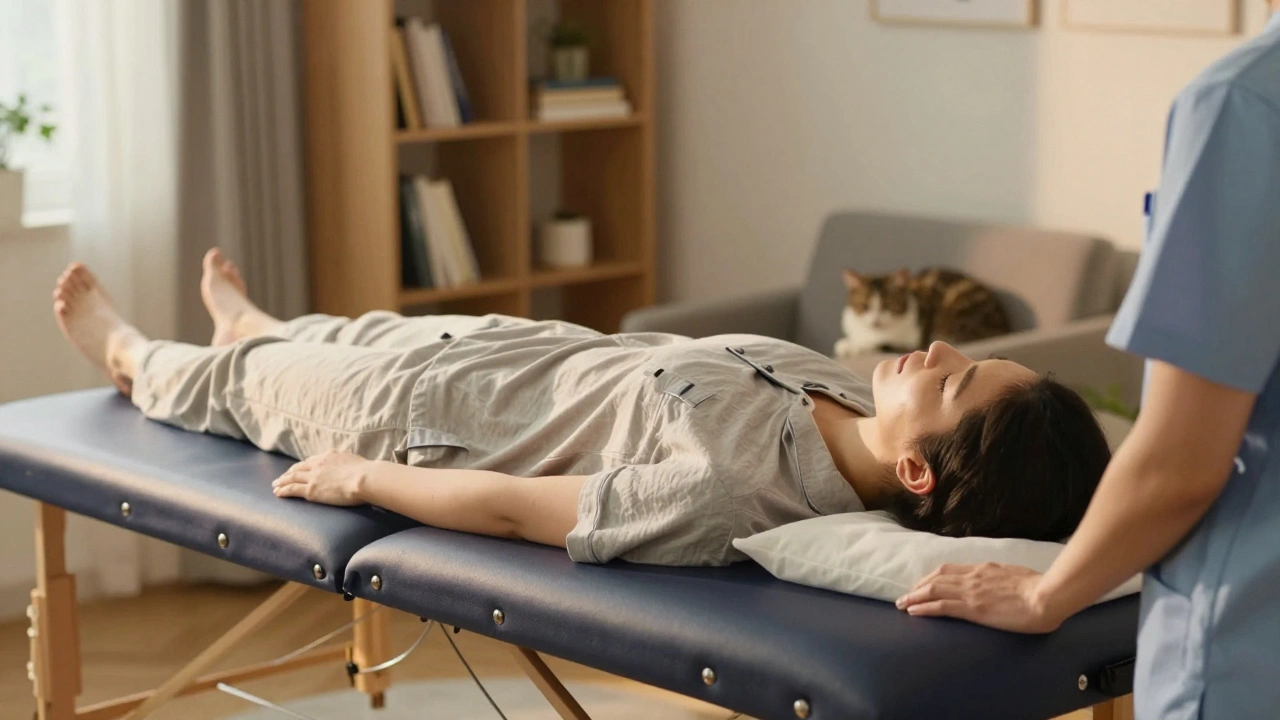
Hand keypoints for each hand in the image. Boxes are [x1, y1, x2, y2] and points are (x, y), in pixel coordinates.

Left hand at [272, 450, 370, 506]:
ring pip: (291, 478)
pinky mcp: (311, 490)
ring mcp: (313, 477)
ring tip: (275, 485)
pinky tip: (277, 493)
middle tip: (282, 477)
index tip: (299, 469)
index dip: (303, 466)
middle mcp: (318, 464)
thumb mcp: (355, 461)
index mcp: (329, 456)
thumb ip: (348, 463)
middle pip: (298, 468)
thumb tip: (350, 467)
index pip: (311, 460)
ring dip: (281, 481)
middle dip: (289, 472)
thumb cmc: (366, 472)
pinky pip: (292, 489)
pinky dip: (283, 490)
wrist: (364, 478)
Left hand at [895, 563, 1064, 633]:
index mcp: (984, 568)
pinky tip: (914, 611)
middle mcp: (973, 576)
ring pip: (934, 590)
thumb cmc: (1040, 588)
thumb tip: (1002, 583)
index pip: (950, 570)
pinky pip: (942, 606)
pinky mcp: (973, 608)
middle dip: (918, 586)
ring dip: (915, 596)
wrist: (1047, 595)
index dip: (933, 577)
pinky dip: (924, 607)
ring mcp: (971, 591)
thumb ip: (1004, 579)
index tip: (923, 583)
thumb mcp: (1017, 576)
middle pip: (937, 578)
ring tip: (902, 604)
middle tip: (905, 595)